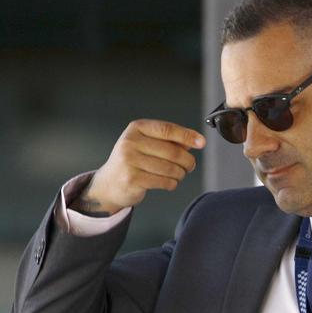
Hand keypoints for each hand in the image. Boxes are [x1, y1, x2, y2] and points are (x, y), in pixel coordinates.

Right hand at [74, 119, 205, 215]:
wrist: (109, 183)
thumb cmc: (133, 161)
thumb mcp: (147, 144)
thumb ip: (170, 141)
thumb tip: (196, 140)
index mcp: (136, 128)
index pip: (167, 129)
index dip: (187, 136)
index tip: (201, 142)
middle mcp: (131, 142)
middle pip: (172, 151)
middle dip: (187, 161)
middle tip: (190, 165)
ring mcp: (130, 161)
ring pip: (170, 168)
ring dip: (180, 174)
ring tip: (179, 174)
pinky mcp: (132, 179)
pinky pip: (164, 181)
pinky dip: (172, 183)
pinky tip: (169, 182)